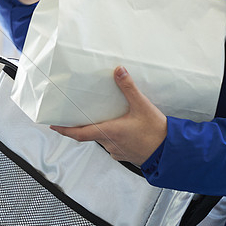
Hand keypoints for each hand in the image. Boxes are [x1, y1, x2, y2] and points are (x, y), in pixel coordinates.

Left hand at [50, 66, 166, 166]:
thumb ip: (129, 88)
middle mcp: (110, 144)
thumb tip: (118, 71)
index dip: (65, 129)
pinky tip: (121, 128)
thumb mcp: (142, 106)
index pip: (79, 133)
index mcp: (109, 132)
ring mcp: (118, 152)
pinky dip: (112, 136)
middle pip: (91, 135)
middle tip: (80, 113)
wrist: (172, 153)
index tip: (53, 125)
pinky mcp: (127, 155)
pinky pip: (113, 145)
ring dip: (101, 130)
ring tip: (104, 117)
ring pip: (103, 140)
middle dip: (85, 125)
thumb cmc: (157, 133)